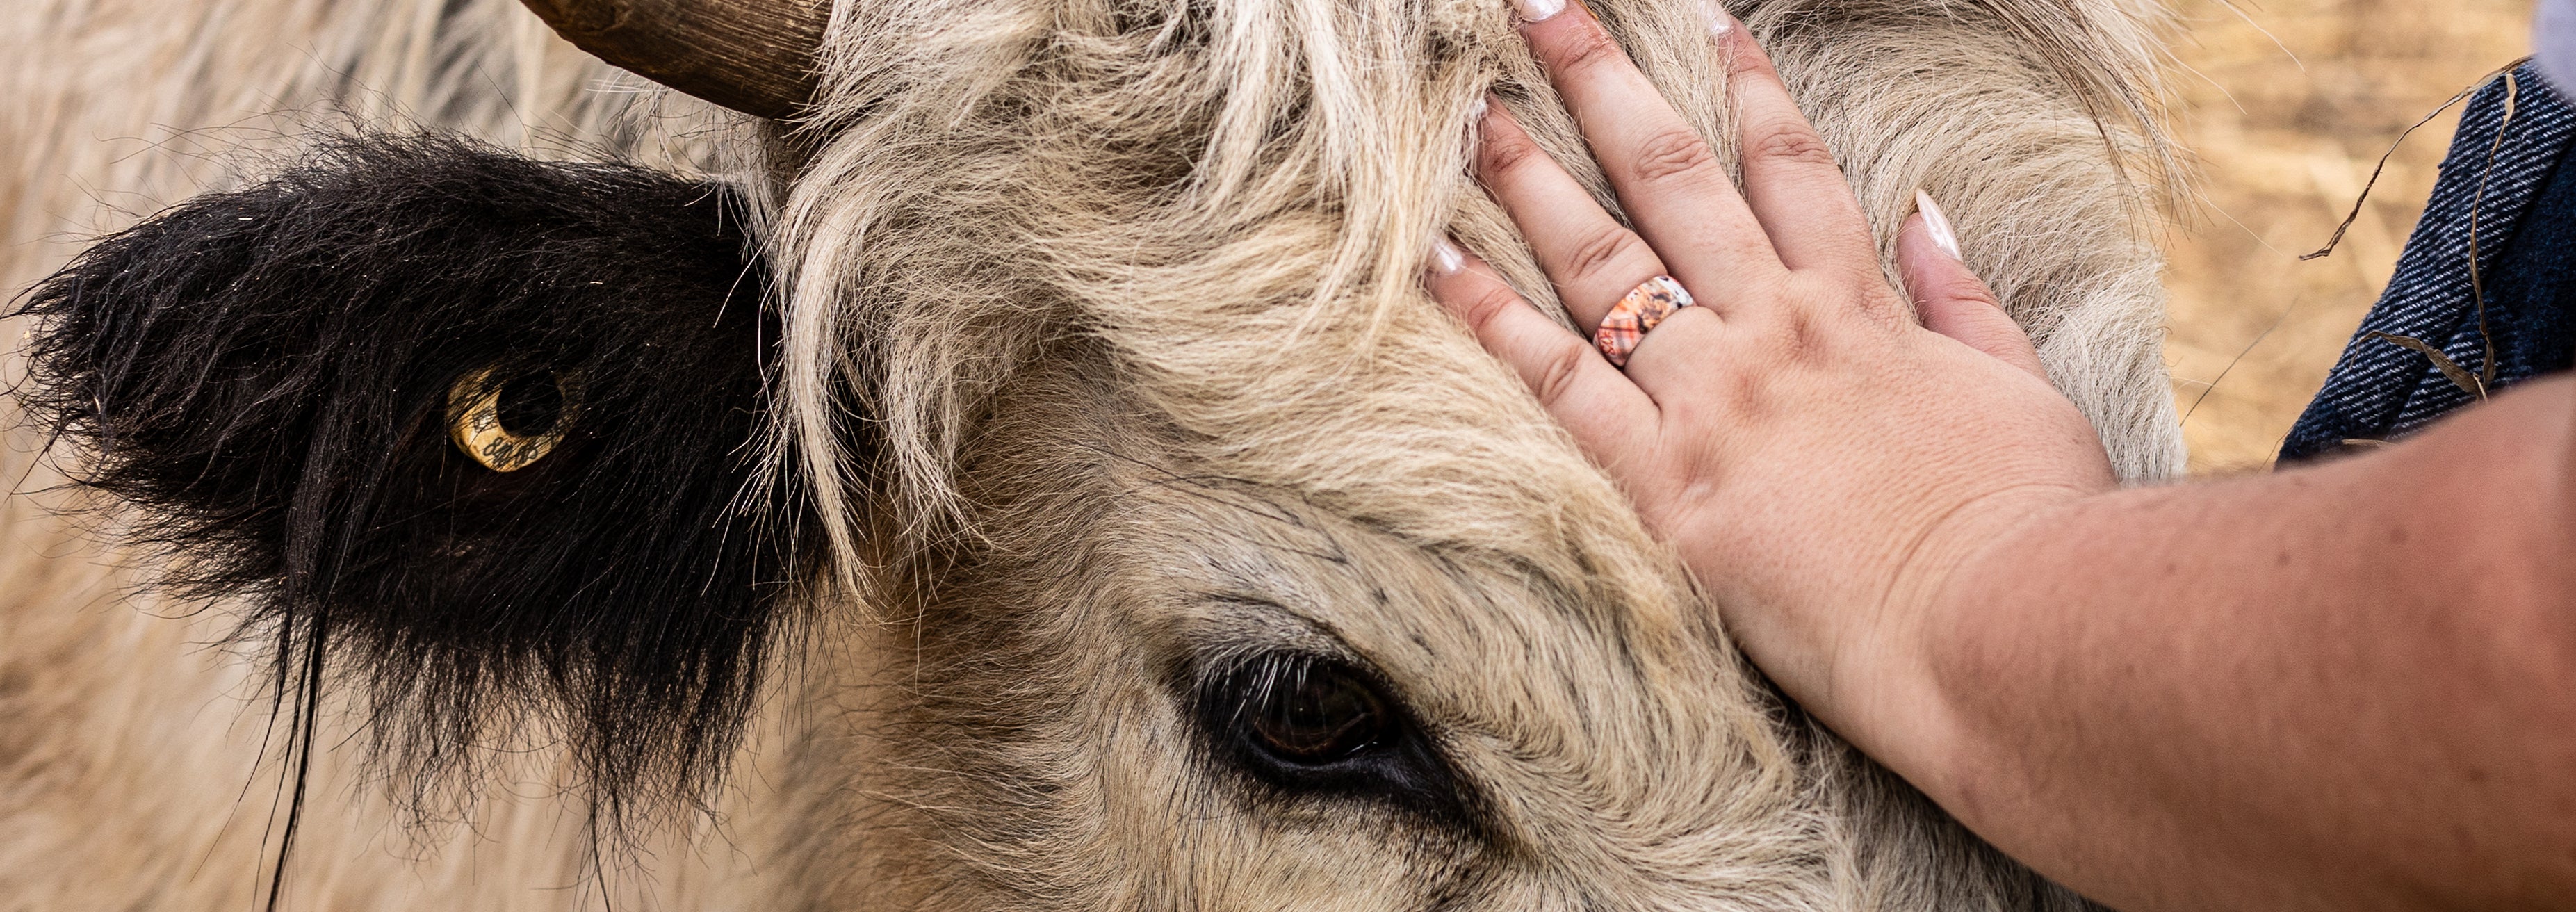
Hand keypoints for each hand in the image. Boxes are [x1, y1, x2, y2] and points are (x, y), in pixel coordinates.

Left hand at [1423, 0, 2117, 768]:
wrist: (1997, 623)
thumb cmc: (2028, 521)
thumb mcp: (2021, 387)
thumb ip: (1965, 298)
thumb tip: (1927, 213)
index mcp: (1857, 306)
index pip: (1790, 166)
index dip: (1746, 87)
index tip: (1705, 24)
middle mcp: (1771, 331)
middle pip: (1670, 180)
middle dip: (1601, 84)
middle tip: (1538, 14)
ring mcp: (1711, 400)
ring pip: (1600, 261)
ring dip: (1530, 180)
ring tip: (1472, 115)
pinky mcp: (1665, 483)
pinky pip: (1557, 384)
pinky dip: (1493, 319)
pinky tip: (1440, 261)